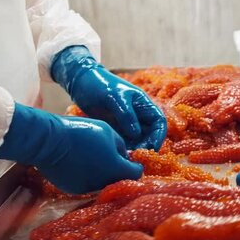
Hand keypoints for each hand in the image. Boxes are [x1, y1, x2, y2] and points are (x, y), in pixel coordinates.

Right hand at [0, 104, 142, 193]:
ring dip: (103, 173)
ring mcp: (89, 188)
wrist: (48, 141)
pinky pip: (87, 184)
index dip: (135, 165)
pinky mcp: (74, 189)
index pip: (136, 173)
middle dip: (119, 170)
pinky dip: (88, 176)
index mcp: (117, 169)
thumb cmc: (81, 132)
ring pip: (103, 182)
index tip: (131, 160)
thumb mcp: (108, 132)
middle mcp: (105, 183)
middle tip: (111, 157)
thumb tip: (124, 155)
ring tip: (94, 158)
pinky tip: (80, 164)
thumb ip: (121, 146)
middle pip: (119, 179)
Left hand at [51, 46, 166, 150]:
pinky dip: (125, 149)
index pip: (159, 122)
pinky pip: (126, 142)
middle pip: (151, 134)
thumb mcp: (114, 97)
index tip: (152, 148)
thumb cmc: (100, 84)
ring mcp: (128, 123)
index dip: (159, 136)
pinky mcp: (117, 129)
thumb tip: (137, 134)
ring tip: (127, 156)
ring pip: (139, 140)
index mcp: (144, 105)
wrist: (80, 83)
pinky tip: (119, 154)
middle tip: (137, 155)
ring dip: (136, 149)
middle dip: (147, 145)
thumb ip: (126, 115)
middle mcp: (139, 115)